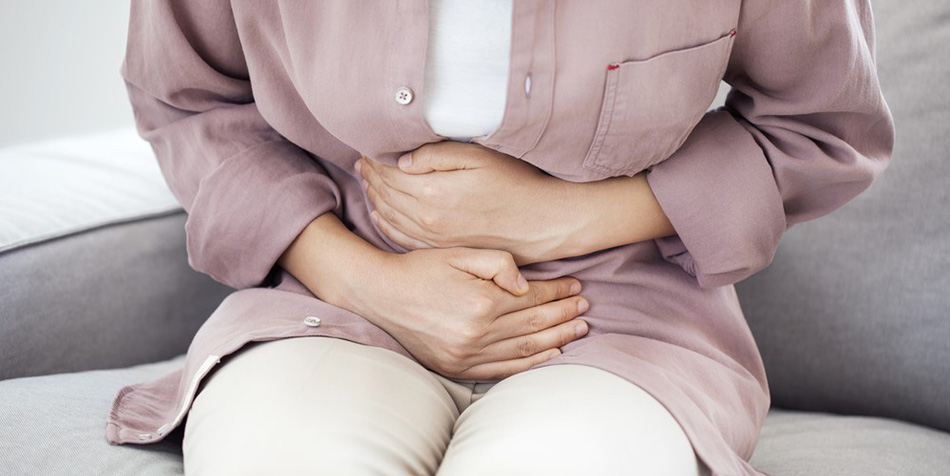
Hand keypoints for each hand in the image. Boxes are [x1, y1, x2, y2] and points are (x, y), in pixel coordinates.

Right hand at [347, 246, 589, 379]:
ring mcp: (467, 354)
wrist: (380, 295)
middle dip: (564, 315)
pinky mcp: (457, 367)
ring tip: (578, 330)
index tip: (576, 287)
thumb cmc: (420, 268)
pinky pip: (503, 370)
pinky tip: (550, 355)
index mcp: (481, 302)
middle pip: (534, 325)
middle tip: (586, 308)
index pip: (531, 298)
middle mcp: (477, 333)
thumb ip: (498, 262)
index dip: (557, 292)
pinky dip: (530, 364)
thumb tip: (526, 284)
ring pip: (525, 349)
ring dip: (556, 339)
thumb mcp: (459, 252)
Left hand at [356, 142, 575, 264]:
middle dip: (370, 175)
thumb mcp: (480, 157)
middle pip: (385, 194)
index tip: (366, 146)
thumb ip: (437, 155)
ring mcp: (434, 238)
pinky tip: (379, 214)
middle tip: (361, 160)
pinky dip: (386, 225)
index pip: (389, 172)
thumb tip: (402, 160)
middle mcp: (428, 219)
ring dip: (375, 197)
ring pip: (390, 216)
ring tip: (366, 180)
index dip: (374, 158)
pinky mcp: (443, 249)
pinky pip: (403, 238)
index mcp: (434, 192)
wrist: (543, 222)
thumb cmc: (517, 184)